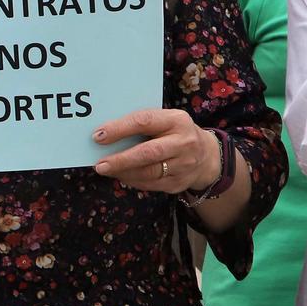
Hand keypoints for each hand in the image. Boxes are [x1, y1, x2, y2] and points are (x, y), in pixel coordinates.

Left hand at [93, 109, 218, 194]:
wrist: (207, 156)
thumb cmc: (174, 133)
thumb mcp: (164, 121)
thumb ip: (141, 124)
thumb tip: (104, 133)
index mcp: (176, 120)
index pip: (144, 121)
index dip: (119, 129)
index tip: (98, 136)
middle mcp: (183, 143)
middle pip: (148, 153)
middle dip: (121, 160)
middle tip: (99, 164)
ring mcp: (184, 165)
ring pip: (149, 172)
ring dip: (123, 172)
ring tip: (105, 170)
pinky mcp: (180, 183)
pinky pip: (151, 185)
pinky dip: (133, 181)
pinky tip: (122, 176)